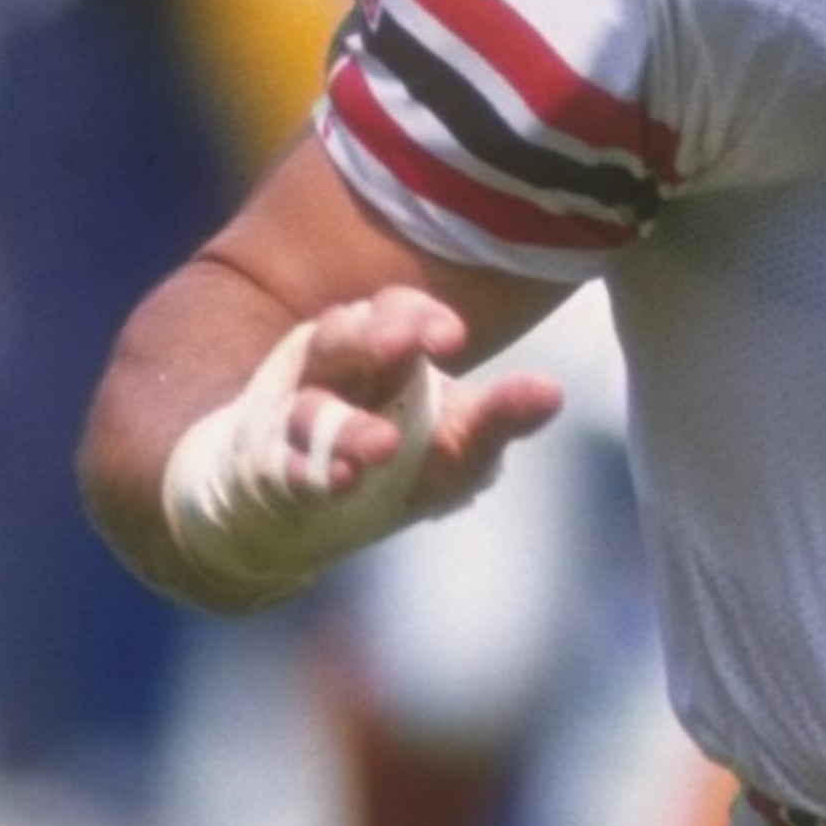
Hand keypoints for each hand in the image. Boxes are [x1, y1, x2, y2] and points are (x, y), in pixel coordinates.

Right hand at [157, 285, 563, 608]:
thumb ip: (496, 418)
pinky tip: (340, 483)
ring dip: (346, 428)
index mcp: (376, 349)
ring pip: (313, 408)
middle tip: (403, 345)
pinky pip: (287, 468)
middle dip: (371, 337)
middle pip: (340, 336)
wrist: (304, 512)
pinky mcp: (271, 472)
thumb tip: (554, 393)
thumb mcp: (452, 445)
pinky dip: (311, 474)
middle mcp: (329, 372)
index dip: (416, 317)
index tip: (452, 336)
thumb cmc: (395, 461)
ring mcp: (294, 421)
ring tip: (383, 448)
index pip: (392, 313)